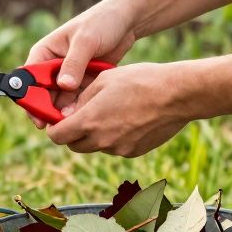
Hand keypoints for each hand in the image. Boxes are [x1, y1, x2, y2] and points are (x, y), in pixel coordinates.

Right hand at [26, 0, 137, 126]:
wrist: (127, 21)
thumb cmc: (102, 22)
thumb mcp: (86, 41)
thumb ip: (74, 63)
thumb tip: (63, 86)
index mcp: (45, 52)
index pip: (29, 79)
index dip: (31, 98)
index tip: (38, 116)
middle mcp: (53, 65)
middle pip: (44, 94)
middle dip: (50, 110)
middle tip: (59, 126)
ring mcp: (68, 75)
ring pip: (61, 100)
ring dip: (66, 111)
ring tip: (77, 121)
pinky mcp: (83, 81)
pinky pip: (78, 99)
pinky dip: (81, 107)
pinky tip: (87, 115)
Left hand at [45, 62, 193, 156]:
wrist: (176, 95)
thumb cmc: (139, 81)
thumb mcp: (103, 80)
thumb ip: (81, 99)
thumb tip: (66, 113)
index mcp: (89, 121)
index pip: (57, 137)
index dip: (54, 128)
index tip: (59, 120)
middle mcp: (101, 141)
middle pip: (74, 145)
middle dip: (73, 133)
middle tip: (82, 115)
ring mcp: (118, 149)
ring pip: (95, 146)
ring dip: (95, 135)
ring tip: (111, 112)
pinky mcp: (133, 152)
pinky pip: (115, 147)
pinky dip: (114, 137)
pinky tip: (128, 119)